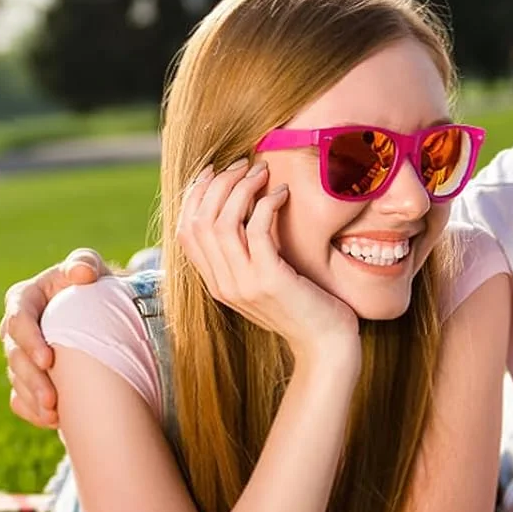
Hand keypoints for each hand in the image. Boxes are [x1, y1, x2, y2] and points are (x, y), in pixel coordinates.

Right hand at [0, 248, 111, 426]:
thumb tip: (82, 274)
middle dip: (31, 379)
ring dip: (34, 399)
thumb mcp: (91, 268)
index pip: (18, 320)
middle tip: (52, 398)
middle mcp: (16, 330)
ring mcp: (20, 357)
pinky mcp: (28, 379)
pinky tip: (52, 421)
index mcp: (24, 300)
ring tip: (54, 414)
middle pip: (14, 357)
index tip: (49, 359)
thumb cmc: (94, 285)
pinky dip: (33, 412)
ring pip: (17, 381)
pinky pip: (20, 400)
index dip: (29, 341)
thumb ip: (85, 263)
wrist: (103, 313)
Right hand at [178, 161, 359, 366]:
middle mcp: (223, 285)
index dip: (196, 195)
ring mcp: (243, 284)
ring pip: (222, 223)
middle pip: (199, 221)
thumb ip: (247, 254)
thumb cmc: (304, 306)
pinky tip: (282, 194)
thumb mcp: (265, 279)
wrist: (326, 346)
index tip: (217, 171)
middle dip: (218, 184)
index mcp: (216, 283)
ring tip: (262, 172)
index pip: (186, 231)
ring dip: (241, 189)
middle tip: (244, 165)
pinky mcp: (270, 280)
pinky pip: (256, 230)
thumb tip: (244, 209)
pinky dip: (266, 205)